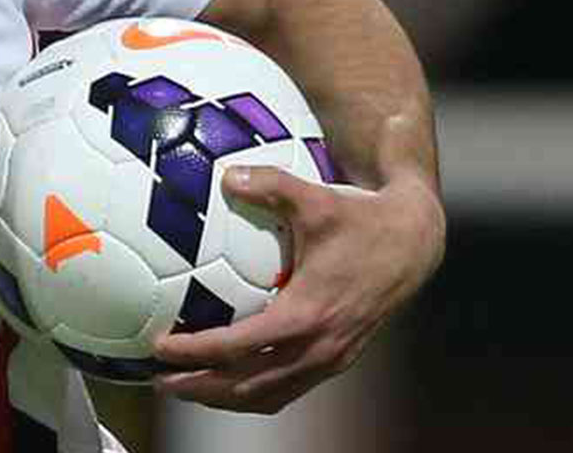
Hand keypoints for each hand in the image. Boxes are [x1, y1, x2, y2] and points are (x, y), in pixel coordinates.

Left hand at [152, 166, 444, 413]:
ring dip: (224, 397)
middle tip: (157, 379)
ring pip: (268, 395)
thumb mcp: (315, 199)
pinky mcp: (337, 359)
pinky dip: (253, 391)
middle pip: (247, 385)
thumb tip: (227, 176)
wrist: (415, 244)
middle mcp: (319, 346)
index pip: (238, 346)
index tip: (159, 345)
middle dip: (200, 386)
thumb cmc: (361, 219)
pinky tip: (229, 378)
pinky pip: (288, 388)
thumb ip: (271, 186)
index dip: (195, 351)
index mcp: (307, 315)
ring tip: (184, 386)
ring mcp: (330, 358)